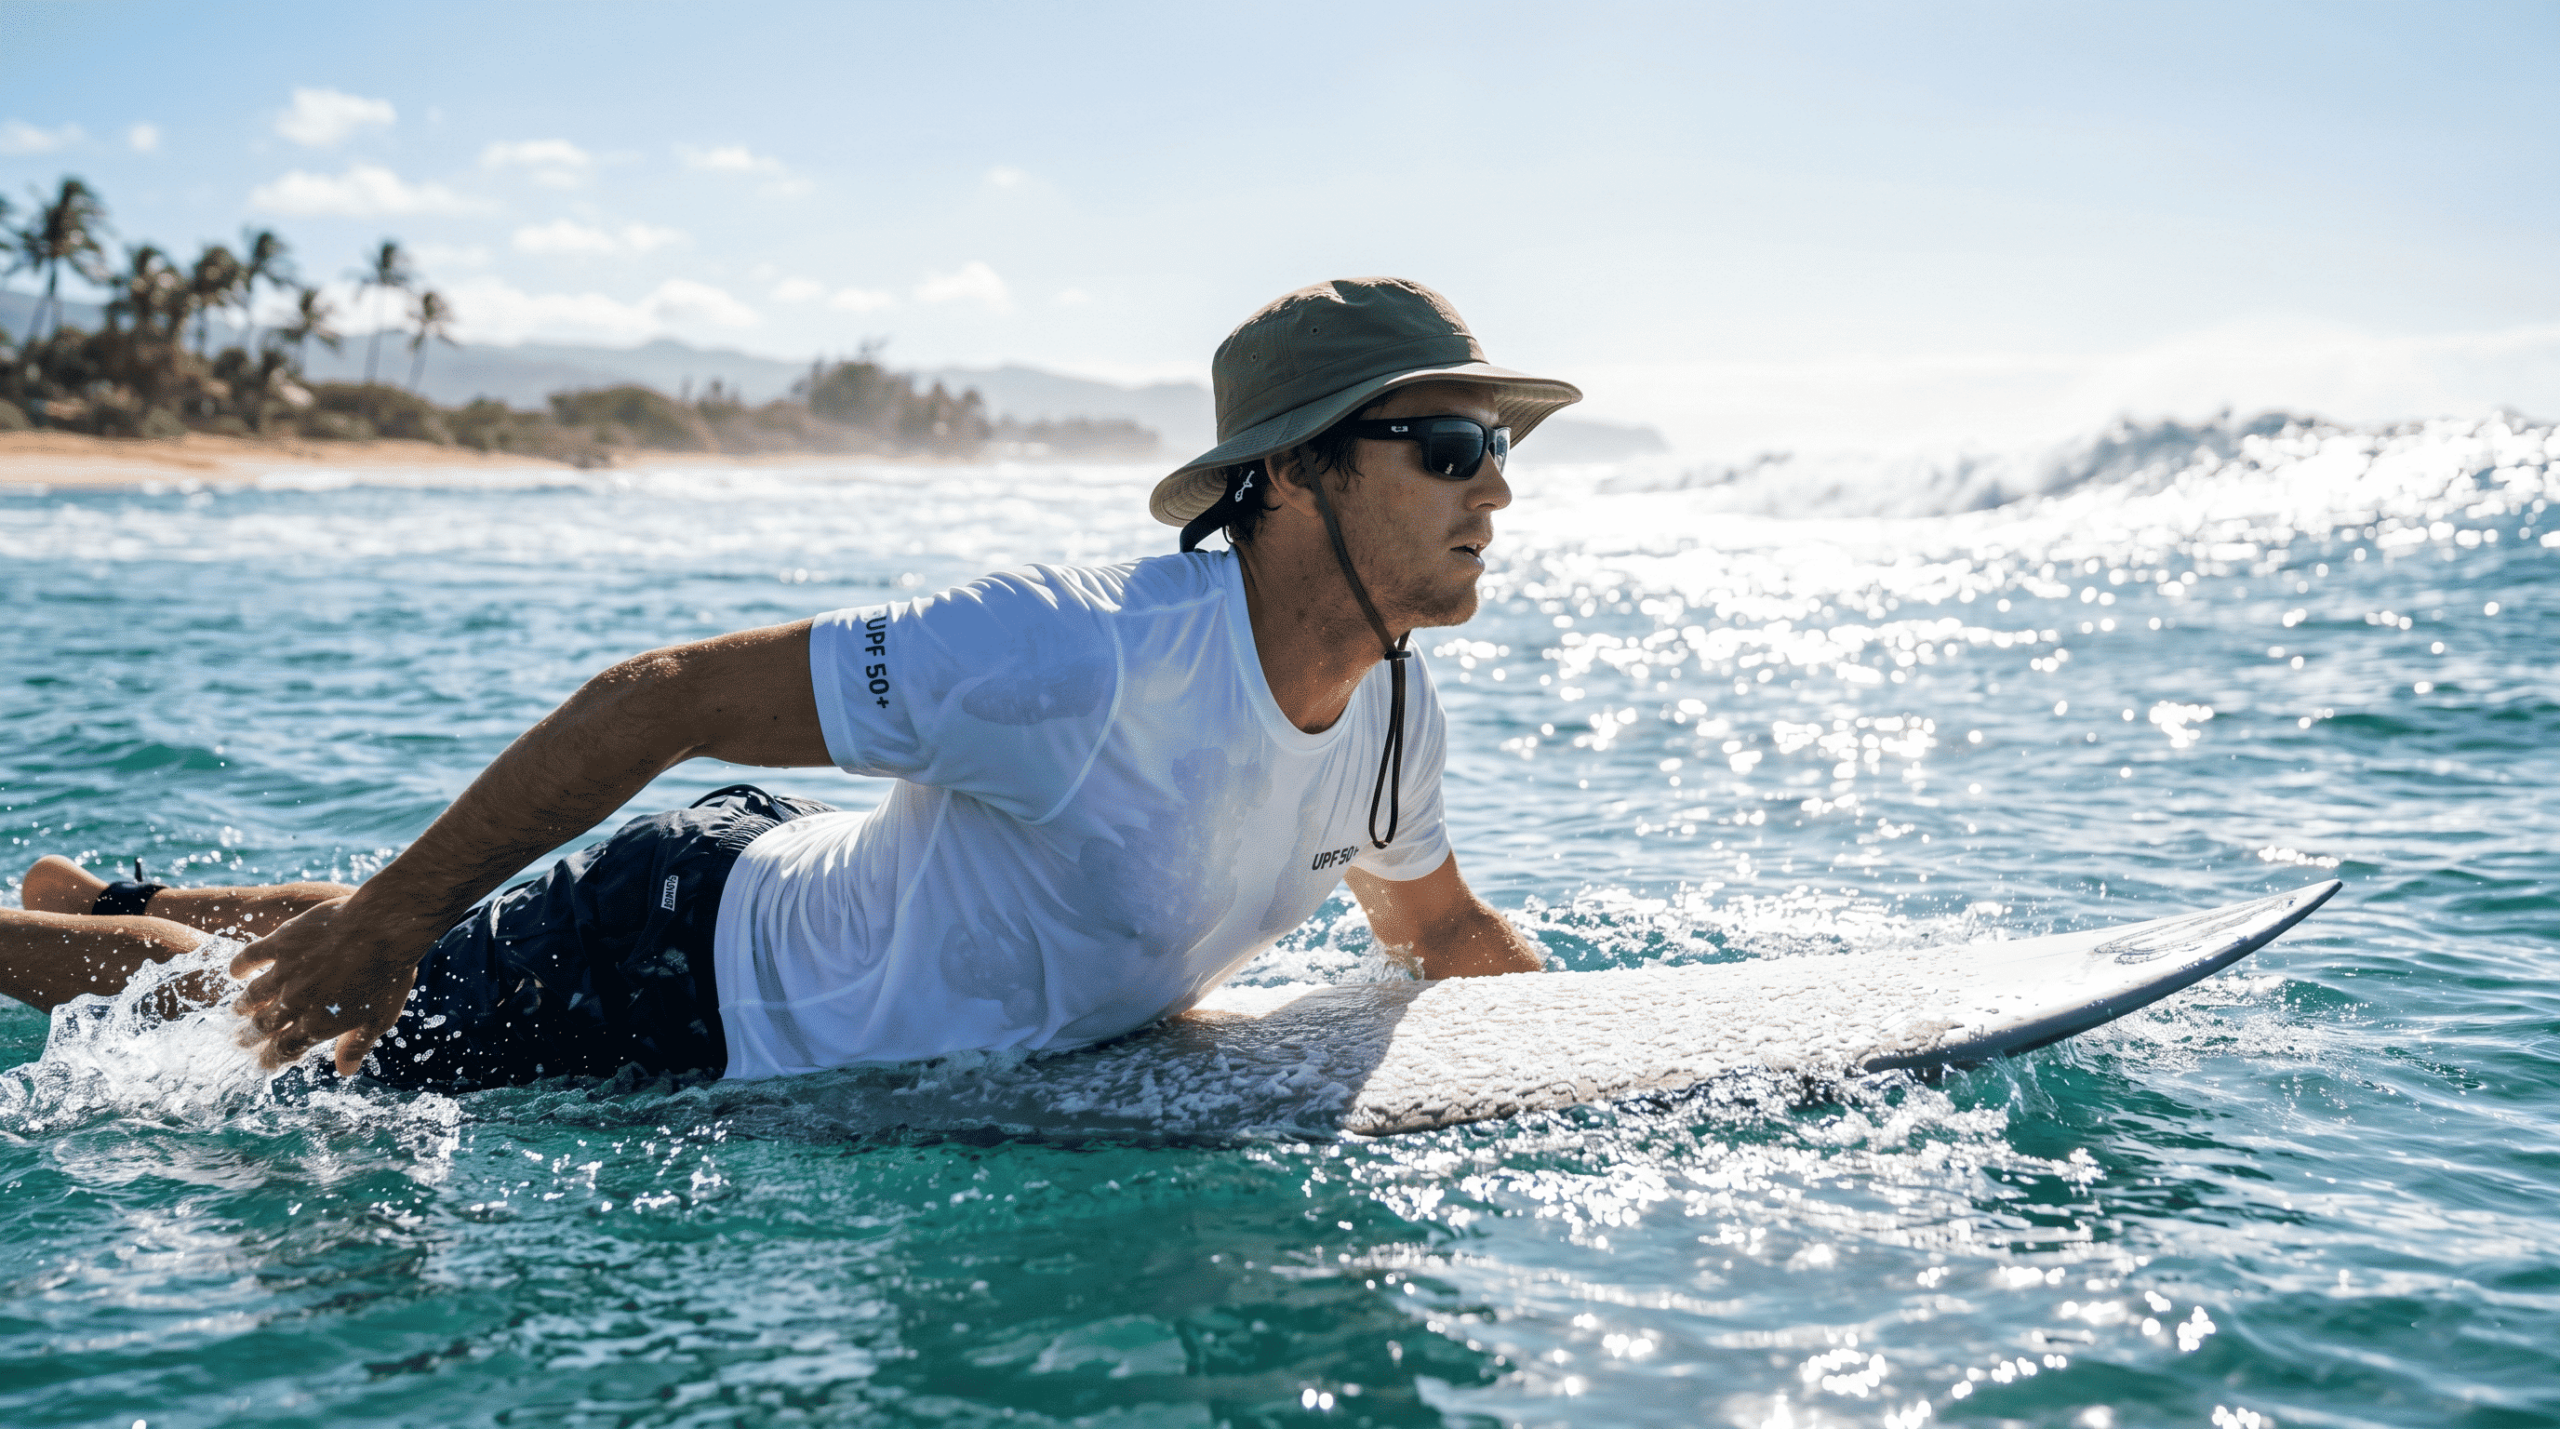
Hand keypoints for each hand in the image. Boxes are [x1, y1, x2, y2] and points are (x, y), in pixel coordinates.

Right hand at [229, 895, 433, 1075]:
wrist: (384, 927)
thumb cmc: (389, 973)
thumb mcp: (380, 1017)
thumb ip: (357, 1044)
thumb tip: (345, 1071)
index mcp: (319, 1023)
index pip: (286, 1049)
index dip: (272, 1059)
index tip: (264, 1063)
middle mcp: (296, 1002)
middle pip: (263, 1026)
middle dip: (250, 1037)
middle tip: (241, 1040)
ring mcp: (286, 972)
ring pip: (253, 996)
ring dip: (243, 1007)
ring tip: (237, 1010)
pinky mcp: (282, 943)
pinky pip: (250, 957)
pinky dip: (239, 966)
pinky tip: (235, 972)